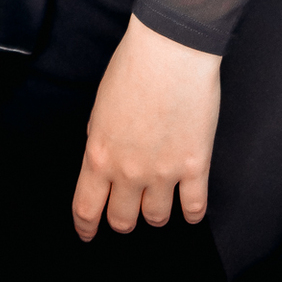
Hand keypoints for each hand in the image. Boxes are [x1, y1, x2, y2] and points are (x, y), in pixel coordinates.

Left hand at [72, 14, 220, 239]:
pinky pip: (194, 208)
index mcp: (99, 154)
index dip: (86, 227)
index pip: (86, 208)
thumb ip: (100, 140)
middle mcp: (128, 171)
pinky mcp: (195, 166)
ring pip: (157, 218)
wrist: (170, 48)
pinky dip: (191, 212)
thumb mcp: (101, 106)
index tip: (87, 233)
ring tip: (160, 197)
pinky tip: (189, 205)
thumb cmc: (133, 65)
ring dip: (156, 212)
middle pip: (122, 220)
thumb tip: (105, 159)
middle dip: (123, 218)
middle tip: (129, 209)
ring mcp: (163, 172)